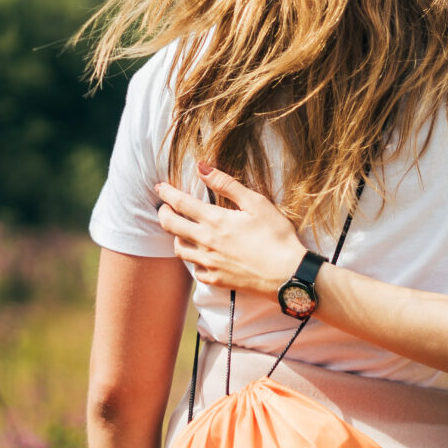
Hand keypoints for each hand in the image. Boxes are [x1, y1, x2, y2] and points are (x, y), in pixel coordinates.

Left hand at [152, 166, 309, 292]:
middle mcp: (206, 242)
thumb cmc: (276, 236)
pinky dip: (192, 260)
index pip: (180, 203)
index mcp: (215, 220)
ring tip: (181, 230)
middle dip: (163, 214)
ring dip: (176, 237)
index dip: (166, 193)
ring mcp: (209, 263)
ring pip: (179, 249)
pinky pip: (195, 270)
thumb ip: (226, 184)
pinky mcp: (217, 280)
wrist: (288, 275)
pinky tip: (199, 255)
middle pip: (171, 226)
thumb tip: (202, 167)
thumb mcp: (256, 203)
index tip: (159, 187)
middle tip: (163, 208)